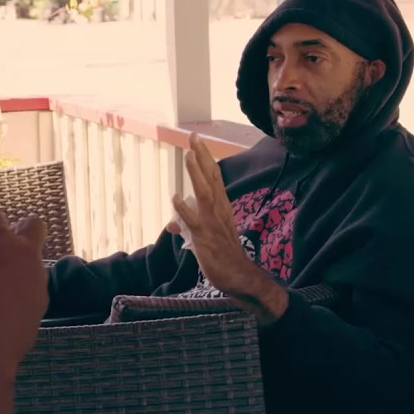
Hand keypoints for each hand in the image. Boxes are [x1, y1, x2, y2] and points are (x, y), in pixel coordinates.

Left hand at [171, 133, 287, 323]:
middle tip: (193, 136)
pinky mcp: (205, 239)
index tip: (196, 139)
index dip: (204, 158)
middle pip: (211, 178)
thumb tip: (173, 224)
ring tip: (188, 155)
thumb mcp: (203, 237)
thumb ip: (189, 226)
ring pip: (204, 194)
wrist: (240, 277)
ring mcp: (212, 223)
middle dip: (201, 157)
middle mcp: (218, 210)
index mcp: (221, 206)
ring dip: (196, 175)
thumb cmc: (223, 255)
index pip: (213, 176)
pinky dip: (184, 209)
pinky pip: (194, 222)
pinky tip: (175, 197)